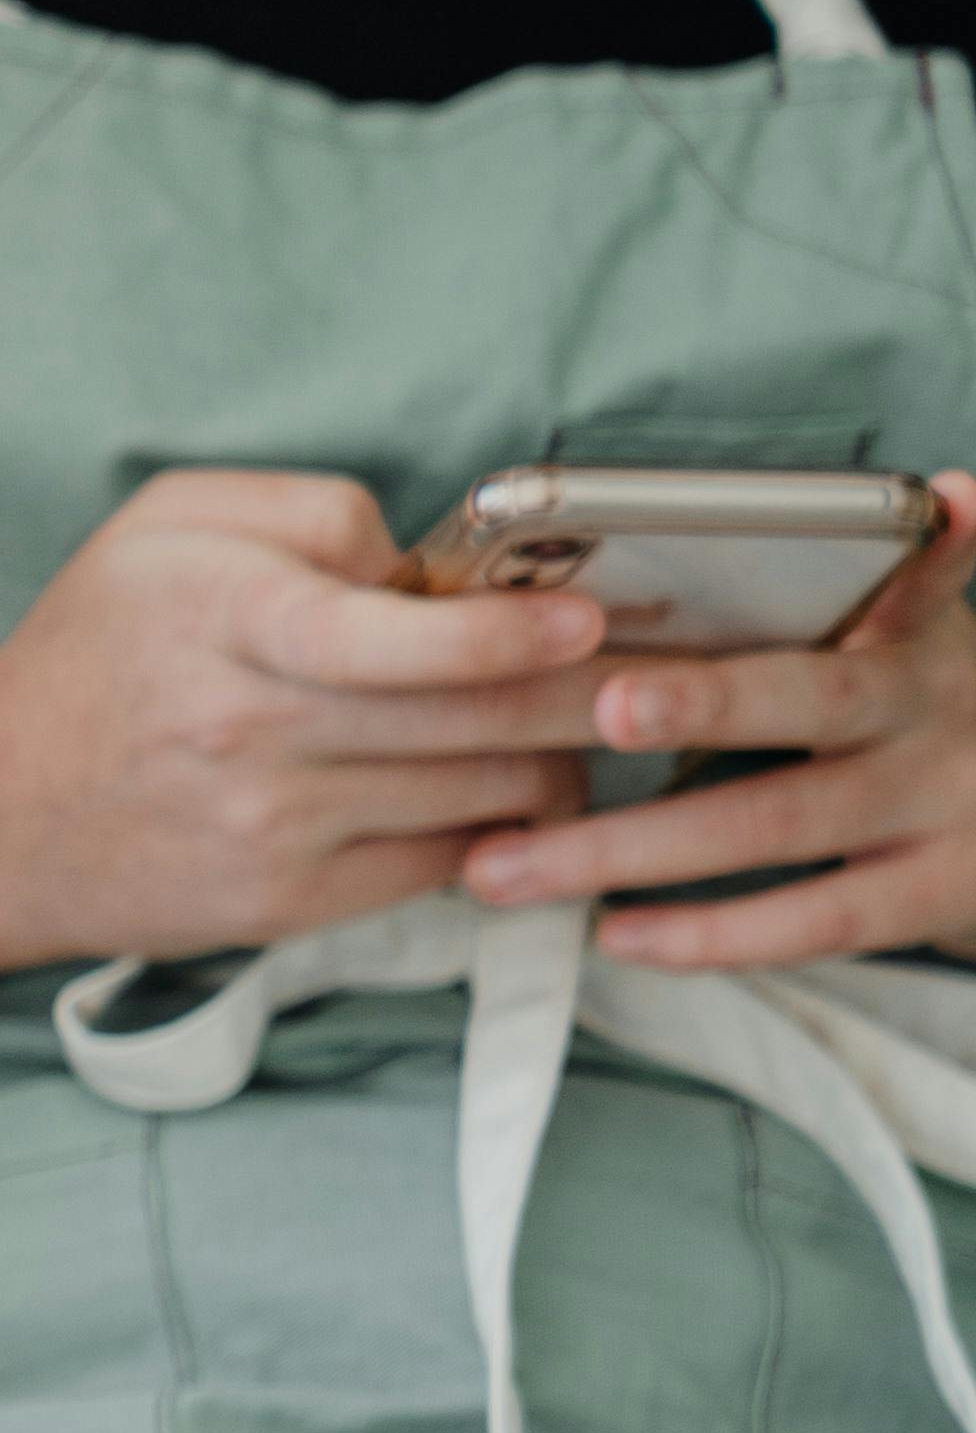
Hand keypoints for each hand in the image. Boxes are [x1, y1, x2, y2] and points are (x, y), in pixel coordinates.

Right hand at [0, 469, 606, 971]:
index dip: (510, 632)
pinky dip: (498, 829)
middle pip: (477, 719)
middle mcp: (249, 731)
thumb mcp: (162, 528)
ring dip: (554, 758)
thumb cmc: (91, 653)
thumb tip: (433, 562)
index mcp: (223, 619)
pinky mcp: (285, 905)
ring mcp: (271, 829)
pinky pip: (445, 864)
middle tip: (657, 670)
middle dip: (586, 693)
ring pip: (483, 794)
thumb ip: (308, 511)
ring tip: (579, 725)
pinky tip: (505, 793)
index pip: (396, 638)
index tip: (588, 617)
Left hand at [462, 469, 975, 966]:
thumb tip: (742, 543)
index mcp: (912, 630)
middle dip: (707, 702)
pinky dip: (706, 933)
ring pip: (773, 821)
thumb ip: (852, 595)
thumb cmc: (913, 716)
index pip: (924, 570)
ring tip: (502, 867)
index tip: (943, 499)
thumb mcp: (901, 643)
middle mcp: (933, 706)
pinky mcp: (935, 893)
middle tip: (607, 705)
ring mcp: (943, 804)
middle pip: (810, 696)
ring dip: (628, 847)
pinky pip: (811, 919)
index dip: (947, 535)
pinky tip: (613, 933)